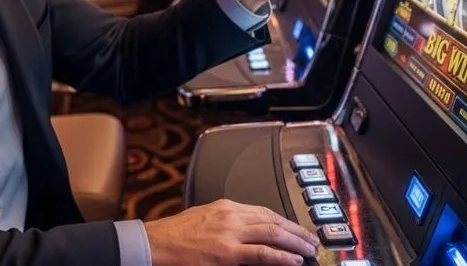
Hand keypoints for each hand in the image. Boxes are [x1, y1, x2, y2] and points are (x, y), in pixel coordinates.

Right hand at [144, 199, 317, 265]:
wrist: (155, 243)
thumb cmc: (173, 235)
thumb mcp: (203, 218)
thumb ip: (225, 222)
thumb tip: (244, 233)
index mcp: (224, 206)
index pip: (263, 210)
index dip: (283, 220)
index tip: (295, 228)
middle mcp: (230, 215)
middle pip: (272, 219)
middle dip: (295, 230)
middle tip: (311, 239)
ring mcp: (230, 233)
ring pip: (272, 233)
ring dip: (295, 242)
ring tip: (308, 249)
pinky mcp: (227, 253)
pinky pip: (262, 253)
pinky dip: (281, 256)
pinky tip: (294, 260)